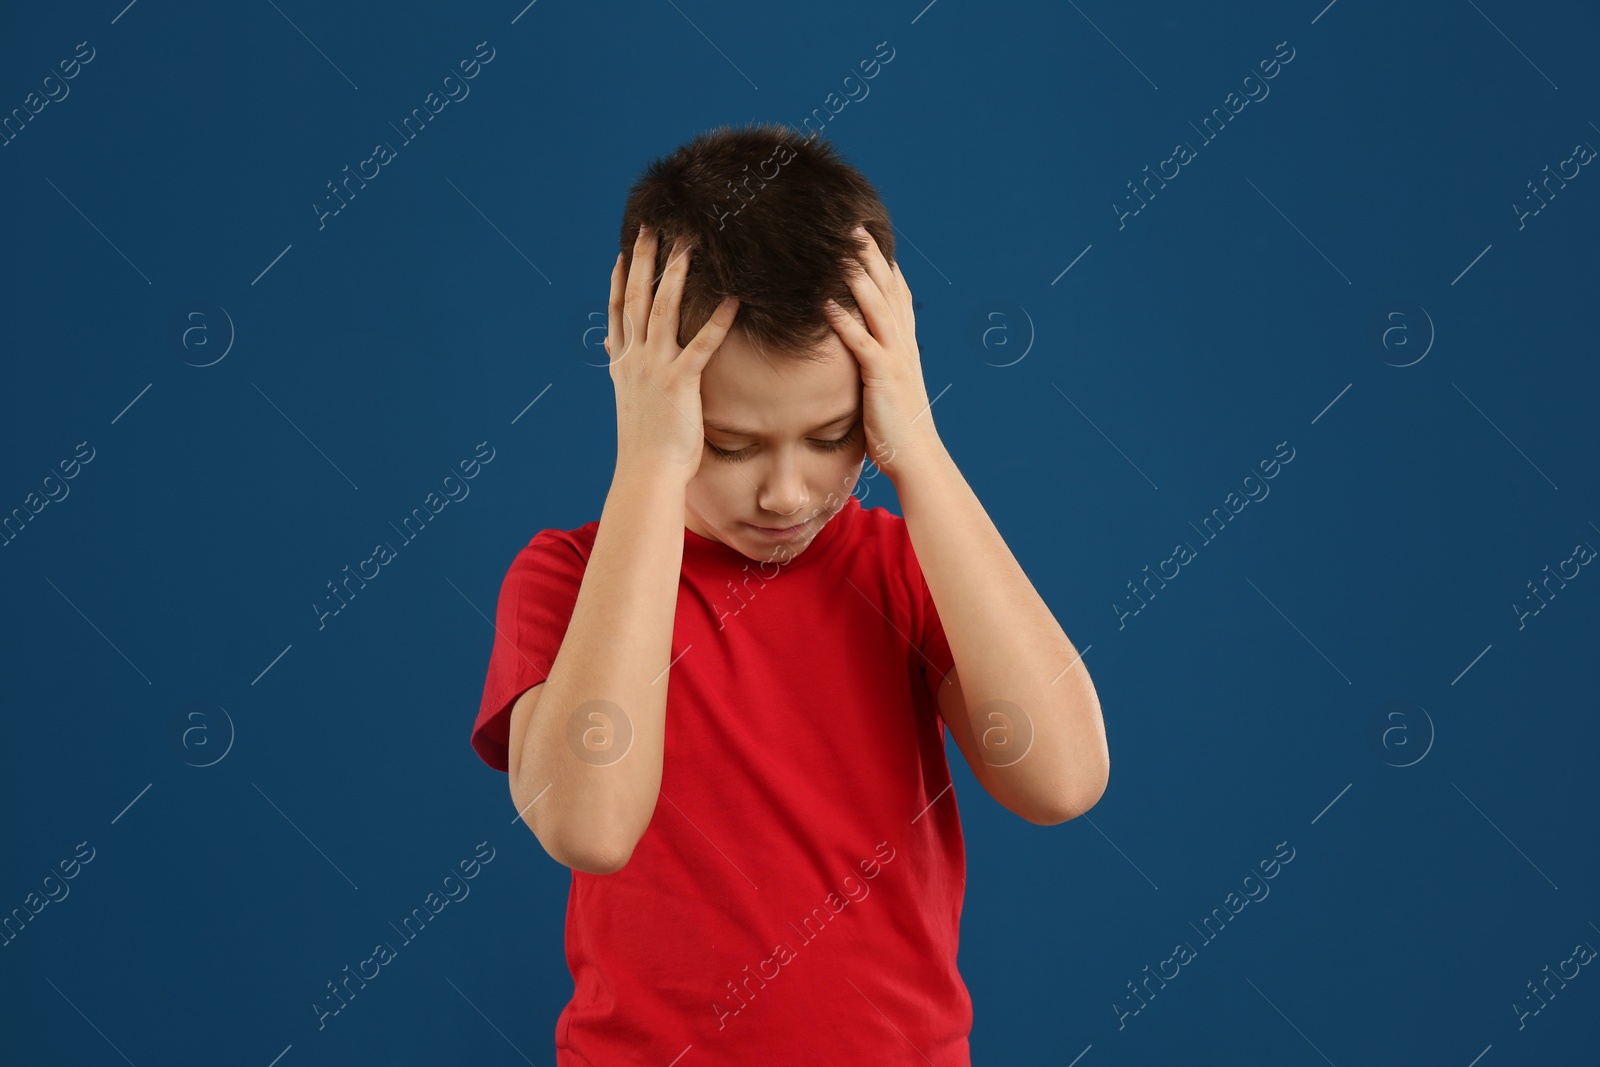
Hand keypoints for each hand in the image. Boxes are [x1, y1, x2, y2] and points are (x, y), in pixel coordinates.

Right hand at [605, 224, 739, 482]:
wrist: (647, 472)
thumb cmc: (645, 443)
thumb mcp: (629, 401)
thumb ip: (624, 370)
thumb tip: (612, 350)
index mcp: (623, 363)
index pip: (618, 311)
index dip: (621, 279)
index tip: (624, 251)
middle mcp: (634, 359)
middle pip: (638, 298)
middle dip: (644, 260)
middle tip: (652, 226)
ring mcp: (655, 368)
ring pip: (664, 310)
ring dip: (677, 275)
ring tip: (689, 244)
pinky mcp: (680, 383)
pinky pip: (701, 344)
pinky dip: (717, 319)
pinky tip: (733, 298)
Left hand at [822, 225, 942, 481]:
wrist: (916, 457)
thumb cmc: (898, 427)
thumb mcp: (889, 386)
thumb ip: (878, 363)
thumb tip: (864, 354)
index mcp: (906, 344)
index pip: (897, 294)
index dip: (885, 263)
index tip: (869, 237)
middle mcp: (904, 344)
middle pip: (887, 289)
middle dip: (870, 255)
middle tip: (852, 226)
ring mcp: (896, 358)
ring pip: (876, 306)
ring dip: (857, 276)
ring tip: (838, 250)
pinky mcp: (882, 376)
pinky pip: (860, 342)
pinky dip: (843, 320)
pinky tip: (825, 302)